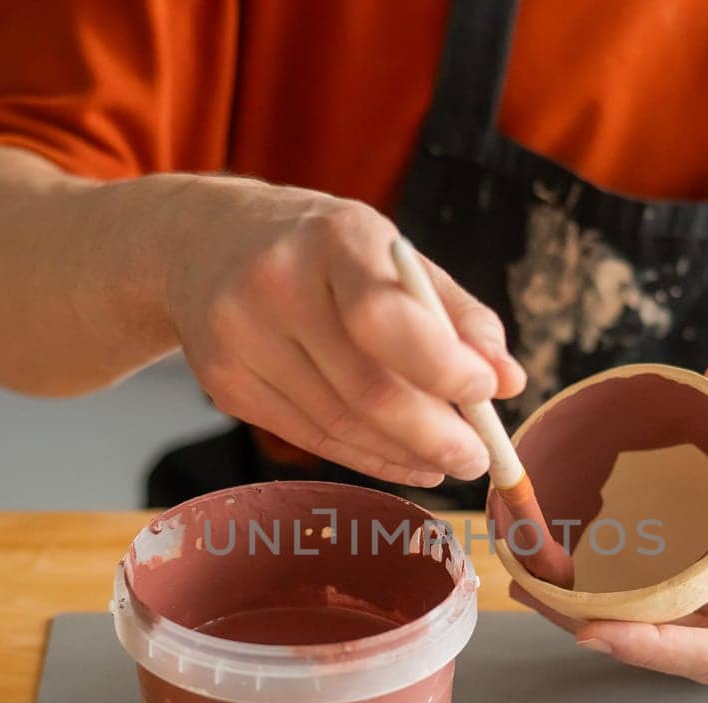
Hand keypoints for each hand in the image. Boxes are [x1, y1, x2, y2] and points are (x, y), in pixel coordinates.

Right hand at [161, 178, 524, 485]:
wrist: (198, 243)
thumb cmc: (317, 247)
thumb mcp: (386, 250)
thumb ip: (453, 312)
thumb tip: (509, 380)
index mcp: (330, 237)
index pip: (385, 315)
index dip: (442, 366)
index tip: (486, 393)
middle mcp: (275, 285)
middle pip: (365, 389)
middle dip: (434, 434)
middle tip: (480, 458)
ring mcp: (240, 339)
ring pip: (339, 424)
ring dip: (405, 453)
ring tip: (448, 460)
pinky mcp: (224, 385)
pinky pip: (311, 437)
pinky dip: (366, 456)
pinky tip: (402, 459)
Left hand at [511, 363, 707, 681]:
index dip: (646, 645)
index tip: (586, 626)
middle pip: (674, 650)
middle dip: (595, 622)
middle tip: (526, 580)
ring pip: (678, 642)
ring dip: (609, 615)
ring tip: (539, 577)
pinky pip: (694, 623)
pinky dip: (642, 603)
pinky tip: (595, 572)